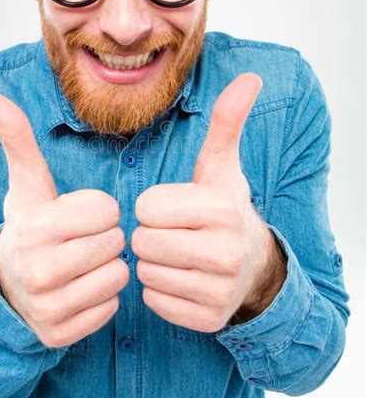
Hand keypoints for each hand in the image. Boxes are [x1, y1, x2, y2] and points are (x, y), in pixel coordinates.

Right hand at [0, 91, 128, 348]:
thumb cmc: (29, 227)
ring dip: (107, 267)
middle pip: (116, 242)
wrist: (6, 287)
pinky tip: (80, 289)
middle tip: (81, 241)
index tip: (79, 215)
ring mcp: (48, 307)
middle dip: (105, 238)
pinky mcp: (59, 334)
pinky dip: (102, 298)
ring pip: (118, 276)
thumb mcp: (25, 184)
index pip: (107, 208)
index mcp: (34, 227)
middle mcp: (37, 270)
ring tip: (83, 264)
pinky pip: (111, 307)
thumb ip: (16, 138)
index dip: (98, 209)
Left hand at [132, 73, 277, 332]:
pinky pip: (154, 301)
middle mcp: (226, 252)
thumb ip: (226, 124)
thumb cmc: (224, 210)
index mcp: (222, 209)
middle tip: (173, 233)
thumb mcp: (222, 167)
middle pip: (143, 241)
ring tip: (178, 254)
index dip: (152, 206)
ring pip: (146, 272)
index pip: (146, 207)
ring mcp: (219, 290)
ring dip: (153, 263)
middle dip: (150, 234)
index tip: (172, 208)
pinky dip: (160, 290)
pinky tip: (182, 278)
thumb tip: (250, 78)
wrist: (254, 265)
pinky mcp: (208, 318)